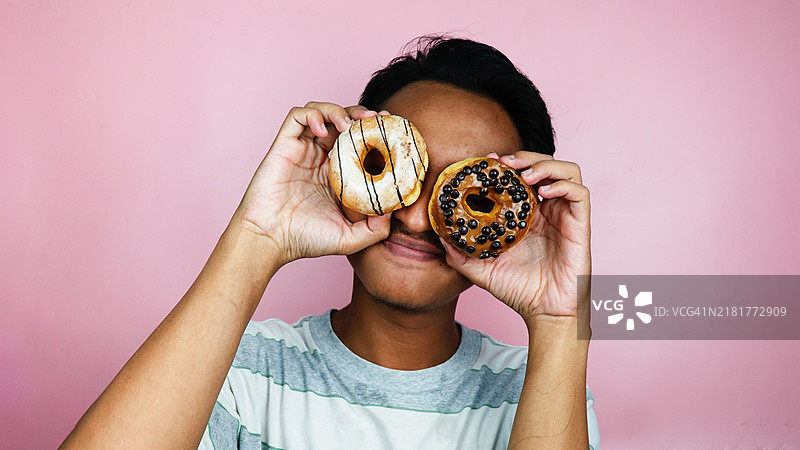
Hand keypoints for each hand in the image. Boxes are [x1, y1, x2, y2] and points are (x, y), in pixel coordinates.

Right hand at [234, 102, 391, 264]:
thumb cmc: (305, 240)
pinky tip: (324, 131)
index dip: (374, 131)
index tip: (390, 127)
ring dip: (338, 110)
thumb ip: (375, 230)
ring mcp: (301, 150)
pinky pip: (297, 116)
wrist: (270, 239)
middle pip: (342, 120)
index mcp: (336, 174)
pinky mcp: (284, 146)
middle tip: (375, 119)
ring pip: (321, 112)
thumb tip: (394, 213)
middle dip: (360, 114)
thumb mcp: (350, 238)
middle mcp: (319, 158)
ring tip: (350, 124)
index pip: (358, 141)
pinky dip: (313, 114)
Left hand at [441, 151, 590, 322]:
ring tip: (525, 174)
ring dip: (545, 165)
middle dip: (525, 157)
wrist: (544, 313)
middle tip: (505, 162)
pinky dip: (562, 184)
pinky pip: (579, 192)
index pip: (520, 176)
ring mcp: (565, 215)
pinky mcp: (580, 223)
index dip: (507, 163)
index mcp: (526, 214)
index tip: (488, 160)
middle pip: (543, 165)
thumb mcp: (480, 269)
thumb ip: (460, 253)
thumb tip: (439, 237)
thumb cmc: (518, 291)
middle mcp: (547, 210)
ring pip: (566, 170)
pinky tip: (543, 192)